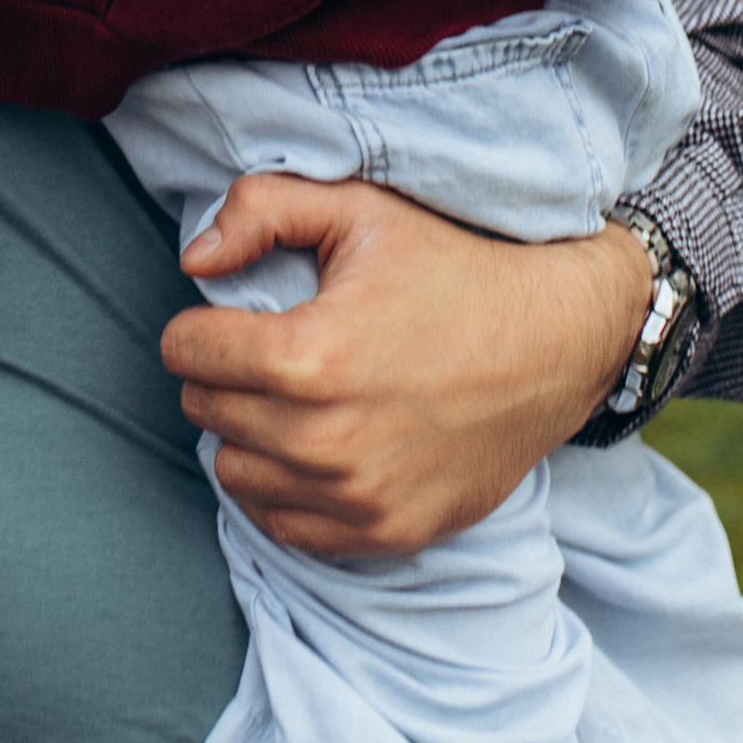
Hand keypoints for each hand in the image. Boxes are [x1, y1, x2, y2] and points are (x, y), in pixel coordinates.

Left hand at [165, 177, 648, 557]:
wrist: (557, 340)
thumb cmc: (454, 268)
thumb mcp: (358, 210)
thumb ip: (259, 210)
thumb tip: (195, 258)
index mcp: (308, 356)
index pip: (185, 351)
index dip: (201, 323)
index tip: (236, 315)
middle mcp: (326, 439)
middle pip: (204, 410)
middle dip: (222, 374)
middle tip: (268, 350)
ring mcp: (358, 496)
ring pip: (234, 472)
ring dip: (247, 433)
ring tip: (291, 398)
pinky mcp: (387, 533)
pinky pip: (283, 526)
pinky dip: (283, 488)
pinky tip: (313, 446)